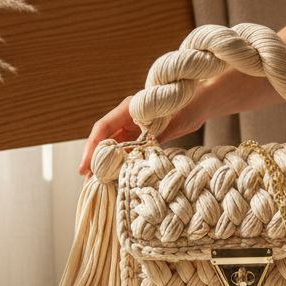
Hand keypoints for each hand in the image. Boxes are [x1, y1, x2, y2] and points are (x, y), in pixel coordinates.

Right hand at [78, 91, 207, 175]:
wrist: (200, 102)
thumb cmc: (188, 105)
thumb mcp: (173, 121)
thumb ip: (156, 136)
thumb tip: (139, 155)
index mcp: (130, 108)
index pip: (103, 127)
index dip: (92, 147)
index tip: (85, 166)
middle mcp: (127, 116)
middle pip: (104, 138)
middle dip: (95, 159)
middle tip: (88, 180)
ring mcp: (132, 126)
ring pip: (113, 146)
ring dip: (106, 163)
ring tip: (98, 182)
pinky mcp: (140, 135)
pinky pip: (125, 150)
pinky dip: (120, 163)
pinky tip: (116, 177)